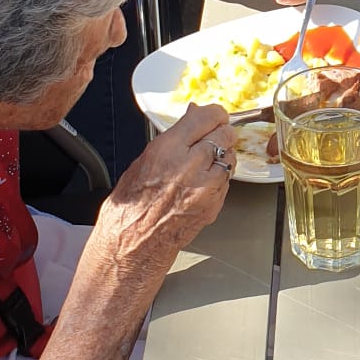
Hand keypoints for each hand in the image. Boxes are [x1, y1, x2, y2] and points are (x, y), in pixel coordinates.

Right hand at [90, 101, 232, 278]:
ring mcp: (205, 188)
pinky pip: (227, 181)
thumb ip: (172, 139)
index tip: (214, 115)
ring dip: (222, 155)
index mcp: (167, 151)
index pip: (206, 117)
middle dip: (220, 132)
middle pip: (224, 135)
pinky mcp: (214, 205)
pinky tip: (204, 181)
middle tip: (213, 135)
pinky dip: (220, 177)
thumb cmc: (129, 209)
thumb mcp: (142, 162)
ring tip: (205, 161)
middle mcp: (189, 167)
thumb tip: (191, 119)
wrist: (132, 245)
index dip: (213, 114)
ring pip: (230, 157)